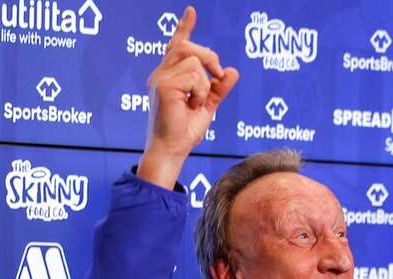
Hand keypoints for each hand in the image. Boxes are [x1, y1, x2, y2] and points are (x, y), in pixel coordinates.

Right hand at [138, 6, 239, 188]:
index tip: (192, 11)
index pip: (176, 45)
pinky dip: (200, 91)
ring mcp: (160, 78)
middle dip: (209, 57)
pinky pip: (194, 76)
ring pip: (194, 61)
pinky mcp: (163, 86)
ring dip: (204, 84)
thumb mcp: (207, 106)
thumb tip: (232, 71)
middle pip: (188, 47)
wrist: (173, 150)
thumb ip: (218, 89)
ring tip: (196, 103)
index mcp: (169, 76)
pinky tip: (191, 106)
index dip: (184, 28)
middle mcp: (161, 74)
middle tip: (217, 76)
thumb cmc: (185, 132)